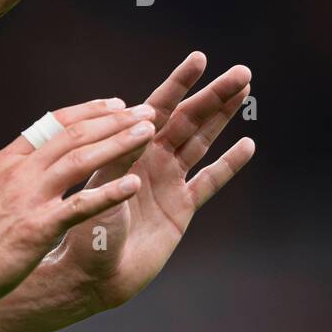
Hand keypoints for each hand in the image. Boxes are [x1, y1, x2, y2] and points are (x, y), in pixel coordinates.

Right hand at [0, 98, 155, 311]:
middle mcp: (21, 171)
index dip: (91, 110)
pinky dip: (110, 192)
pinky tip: (134, 184)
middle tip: (146, 112)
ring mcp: (29, 197)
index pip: (55, 122)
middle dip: (115, 120)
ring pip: (81, 158)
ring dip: (119, 143)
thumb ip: (18, 172)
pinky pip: (81, 204)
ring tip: (148, 134)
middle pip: (75, 134)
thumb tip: (41, 158)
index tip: (117, 104)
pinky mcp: (37, 228)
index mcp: (10, 159)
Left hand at [58, 52, 254, 312]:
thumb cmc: (85, 232)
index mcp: (129, 148)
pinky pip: (210, 181)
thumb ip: (121, 161)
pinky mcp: (182, 208)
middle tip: (242, 71)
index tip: (199, 57)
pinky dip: (229, 165)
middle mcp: (151, 158)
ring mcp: (169, 181)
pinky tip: (247, 145)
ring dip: (224, 117)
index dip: (179, 83)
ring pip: (202, 141)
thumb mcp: (100, 192)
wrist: (93, 274)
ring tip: (245, 91)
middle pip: (189, 119)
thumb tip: (142, 127)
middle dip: (214, 95)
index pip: (158, 107)